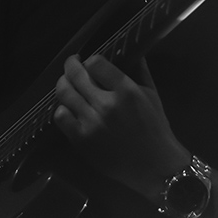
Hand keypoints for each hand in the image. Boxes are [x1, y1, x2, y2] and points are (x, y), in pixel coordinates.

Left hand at [53, 55, 189, 198]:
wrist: (154, 166)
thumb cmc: (156, 129)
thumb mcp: (152, 94)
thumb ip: (140, 70)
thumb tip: (131, 50)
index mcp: (126, 91)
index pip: (95, 63)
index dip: (91, 60)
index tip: (91, 62)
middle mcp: (106, 105)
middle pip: (75, 75)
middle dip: (71, 65)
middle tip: (73, 63)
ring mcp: (91, 123)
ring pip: (64, 93)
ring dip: (64, 83)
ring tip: (68, 83)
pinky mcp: (81, 140)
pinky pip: (60, 116)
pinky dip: (62, 108)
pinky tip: (69, 107)